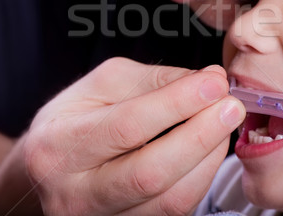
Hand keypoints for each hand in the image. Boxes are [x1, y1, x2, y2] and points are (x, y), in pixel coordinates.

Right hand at [23, 57, 244, 215]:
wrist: (50, 166)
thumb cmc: (76, 119)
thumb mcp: (101, 85)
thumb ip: (154, 80)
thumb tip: (207, 80)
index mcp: (58, 145)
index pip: (127, 126)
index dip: (177, 104)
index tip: (214, 83)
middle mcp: (73, 192)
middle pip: (150, 173)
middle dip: (201, 136)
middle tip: (231, 107)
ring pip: (169, 200)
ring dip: (208, 159)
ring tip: (226, 124)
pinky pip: (174, 211)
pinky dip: (201, 178)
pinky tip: (211, 149)